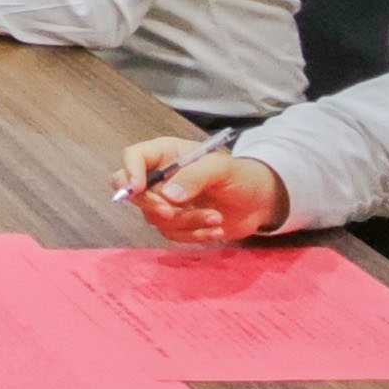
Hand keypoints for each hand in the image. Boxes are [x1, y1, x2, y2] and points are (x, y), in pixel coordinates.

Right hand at [115, 140, 289, 245]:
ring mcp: (166, 201)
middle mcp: (160, 177)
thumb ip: (194, 176)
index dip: (129, 171)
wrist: (259, 203)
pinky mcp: (176, 223)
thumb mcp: (221, 169)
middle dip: (150, 204)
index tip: (137, 188)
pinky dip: (194, 235)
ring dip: (186, 222)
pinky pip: (172, 233)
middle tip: (169, 212)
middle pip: (132, 191)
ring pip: (156, 217)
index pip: (134, 157)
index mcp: (166, 154)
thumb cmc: (241, 176)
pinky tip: (217, 230)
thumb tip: (169, 196)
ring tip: (216, 218)